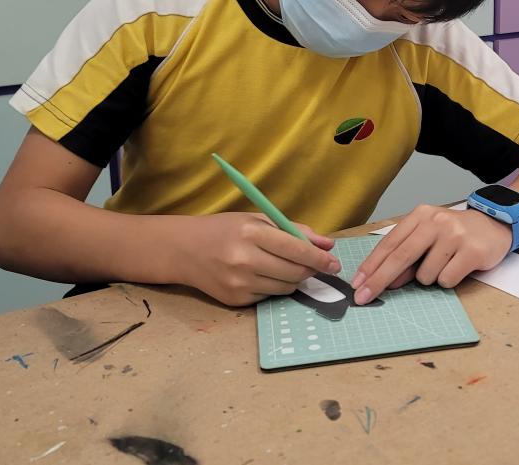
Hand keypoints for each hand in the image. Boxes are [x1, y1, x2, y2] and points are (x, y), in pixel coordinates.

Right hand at [173, 212, 339, 306]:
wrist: (184, 250)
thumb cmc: (225, 230)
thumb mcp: (258, 219)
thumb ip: (295, 230)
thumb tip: (328, 245)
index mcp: (251, 232)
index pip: (297, 249)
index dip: (320, 258)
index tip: (334, 262)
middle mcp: (244, 259)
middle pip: (295, 272)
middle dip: (311, 270)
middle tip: (315, 265)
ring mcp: (239, 282)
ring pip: (286, 287)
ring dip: (295, 279)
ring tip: (286, 267)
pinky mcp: (235, 299)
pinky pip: (270, 296)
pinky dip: (275, 287)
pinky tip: (263, 275)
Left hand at [350, 205, 512, 303]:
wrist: (495, 225)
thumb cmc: (455, 234)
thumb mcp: (428, 237)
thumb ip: (407, 254)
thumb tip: (385, 280)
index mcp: (421, 215)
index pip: (390, 243)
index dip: (371, 266)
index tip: (357, 284)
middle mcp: (436, 222)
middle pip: (400, 257)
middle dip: (379, 281)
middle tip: (363, 298)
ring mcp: (455, 235)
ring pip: (425, 275)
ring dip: (430, 278)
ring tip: (445, 264)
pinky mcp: (472, 251)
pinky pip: (446, 280)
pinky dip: (448, 280)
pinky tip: (458, 267)